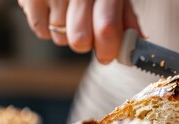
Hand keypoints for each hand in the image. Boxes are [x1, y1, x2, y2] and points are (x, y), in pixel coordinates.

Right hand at [18, 0, 140, 63]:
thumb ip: (126, 17)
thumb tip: (136, 42)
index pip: (107, 29)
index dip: (108, 50)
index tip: (108, 56)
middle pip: (80, 40)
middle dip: (87, 44)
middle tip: (88, 34)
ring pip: (61, 39)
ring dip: (67, 34)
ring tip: (69, 13)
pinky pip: (42, 32)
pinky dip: (49, 29)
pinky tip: (55, 11)